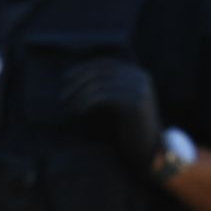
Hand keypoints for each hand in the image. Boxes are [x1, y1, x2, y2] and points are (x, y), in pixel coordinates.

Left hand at [59, 57, 162, 177]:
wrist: (148, 147)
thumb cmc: (127, 125)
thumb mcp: (118, 101)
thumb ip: (106, 86)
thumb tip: (75, 76)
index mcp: (137, 74)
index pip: (105, 64)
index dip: (84, 68)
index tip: (65, 77)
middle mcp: (140, 78)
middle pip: (101, 73)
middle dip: (78, 82)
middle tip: (62, 96)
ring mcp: (139, 90)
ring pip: (100, 85)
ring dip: (79, 95)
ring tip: (68, 105)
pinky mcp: (135, 104)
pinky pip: (104, 97)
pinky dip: (87, 102)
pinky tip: (79, 111)